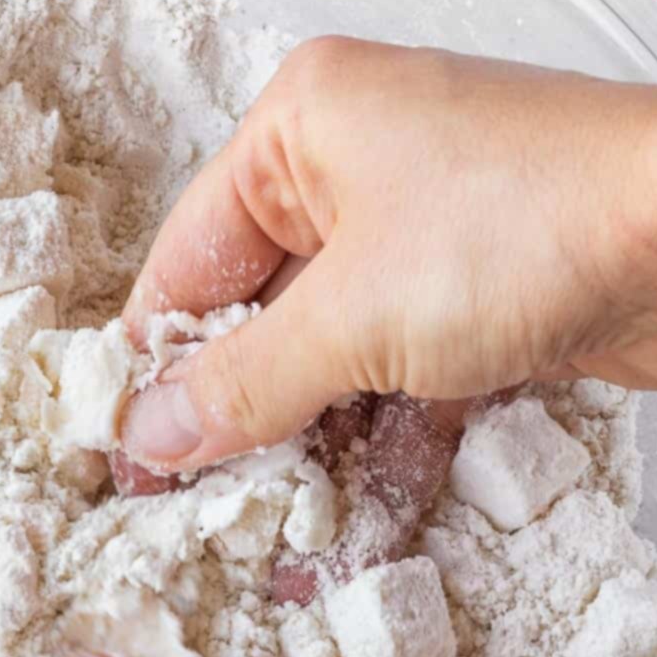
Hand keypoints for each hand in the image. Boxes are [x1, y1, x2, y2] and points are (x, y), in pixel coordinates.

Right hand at [119, 40, 656, 473]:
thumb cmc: (534, 223)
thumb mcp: (355, 318)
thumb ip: (241, 384)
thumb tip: (150, 431)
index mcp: (301, 127)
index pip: (186, 258)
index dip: (150, 361)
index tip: (123, 447)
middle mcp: (357, 167)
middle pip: (260, 312)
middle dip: (239, 415)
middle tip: (198, 502)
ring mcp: (428, 230)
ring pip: (336, 354)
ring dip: (315, 444)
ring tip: (279, 530)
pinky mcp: (486, 290)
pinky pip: (406, 375)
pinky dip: (387, 441)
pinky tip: (364, 517)